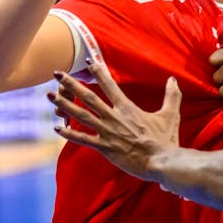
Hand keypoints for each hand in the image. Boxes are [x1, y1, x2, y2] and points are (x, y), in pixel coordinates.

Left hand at [49, 60, 180, 181]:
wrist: (161, 161)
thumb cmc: (165, 140)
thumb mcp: (170, 115)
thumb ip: (171, 96)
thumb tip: (173, 79)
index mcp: (127, 108)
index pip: (109, 85)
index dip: (98, 71)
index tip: (88, 60)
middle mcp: (114, 117)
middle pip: (88, 97)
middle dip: (71, 84)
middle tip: (57, 74)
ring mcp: (107, 132)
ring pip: (81, 115)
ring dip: (64, 105)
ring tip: (50, 96)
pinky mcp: (105, 147)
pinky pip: (83, 139)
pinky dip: (69, 133)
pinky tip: (56, 128)